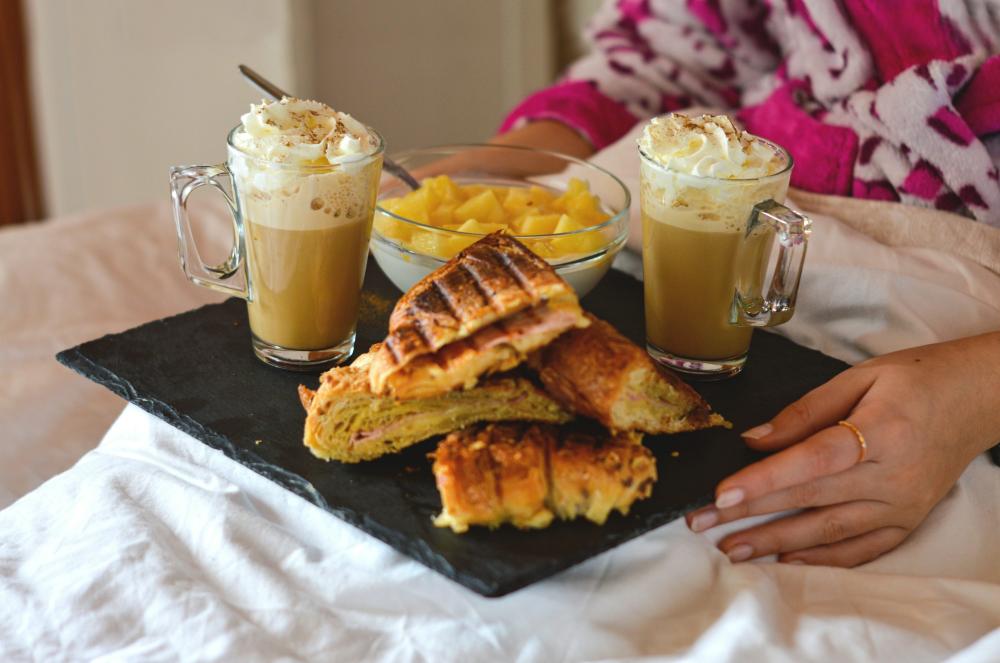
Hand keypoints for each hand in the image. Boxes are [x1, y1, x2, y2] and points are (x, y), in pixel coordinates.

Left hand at [686, 332, 999, 566]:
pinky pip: (859, 549)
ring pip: (828, 531)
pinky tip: (784, 559)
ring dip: (775, 542)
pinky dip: (820, 558)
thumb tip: (754, 440)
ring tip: (731, 549)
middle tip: (701, 523)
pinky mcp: (909, 522)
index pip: (812, 461)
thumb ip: (803, 412)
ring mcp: (903, 506)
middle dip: (750, 514)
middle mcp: (893, 477)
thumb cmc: (917, 379)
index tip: (721, 494)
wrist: (981, 398)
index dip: (764, 480)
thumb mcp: (859, 377)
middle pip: (810, 500)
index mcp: (880, 432)